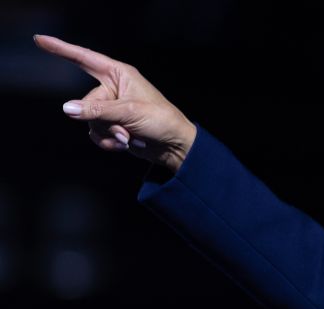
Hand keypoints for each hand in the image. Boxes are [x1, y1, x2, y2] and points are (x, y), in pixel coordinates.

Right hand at [34, 34, 197, 172]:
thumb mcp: (129, 112)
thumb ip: (98, 110)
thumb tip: (68, 108)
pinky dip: (108, 141)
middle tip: (126, 130)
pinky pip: (95, 133)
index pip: (84, 58)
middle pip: (85, 103)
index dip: (61, 49)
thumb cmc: (161, 121)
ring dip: (108, 134)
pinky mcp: (112, 125)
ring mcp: (111, 108)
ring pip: (89, 121)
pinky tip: (126, 145)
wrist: (175, 146)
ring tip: (129, 138)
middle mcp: (113, 89)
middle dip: (104, 121)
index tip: (40, 40)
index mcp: (119, 74)